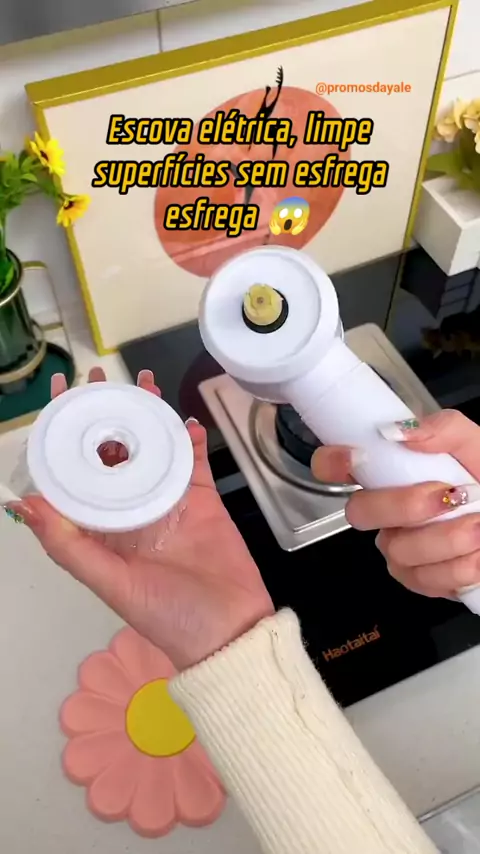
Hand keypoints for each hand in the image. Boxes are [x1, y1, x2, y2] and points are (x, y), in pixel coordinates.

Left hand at [8, 369, 272, 669]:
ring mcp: (169, 502)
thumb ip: (69, 546)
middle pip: (115, 451)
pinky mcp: (203, 500)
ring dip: (150, 415)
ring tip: (147, 383)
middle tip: (103, 376)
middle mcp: (131, 510)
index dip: (65, 435)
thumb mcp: (111, 583)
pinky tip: (188, 418)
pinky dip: (192, 438)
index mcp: (103, 529)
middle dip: (108, 412)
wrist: (230, 631)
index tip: (58, 396)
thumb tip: (25, 505)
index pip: (76, 473)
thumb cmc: (168, 613)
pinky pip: (195, 461)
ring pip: (154, 447)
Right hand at [311, 410, 479, 598]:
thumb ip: (444, 428)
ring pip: (397, 550)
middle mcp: (386, 511)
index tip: (356, 456)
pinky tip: (478, 552)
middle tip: (450, 496)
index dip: (333, 461)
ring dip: (448, 538)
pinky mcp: (418, 579)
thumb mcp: (475, 445)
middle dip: (404, 505)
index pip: (336, 465)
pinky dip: (460, 566)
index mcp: (391, 473)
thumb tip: (404, 432)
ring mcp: (398, 546)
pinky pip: (423, 579)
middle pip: (359, 512)